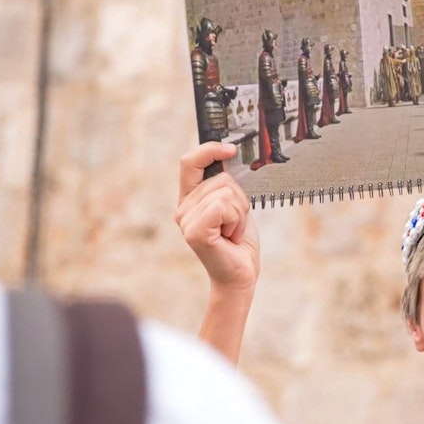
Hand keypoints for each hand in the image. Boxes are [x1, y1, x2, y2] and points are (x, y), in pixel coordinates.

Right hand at [176, 142, 258, 293]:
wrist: (240, 275)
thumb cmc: (239, 242)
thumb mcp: (233, 206)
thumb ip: (226, 185)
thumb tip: (230, 153)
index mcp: (190, 199)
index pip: (190, 162)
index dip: (209, 149)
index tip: (230, 149)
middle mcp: (183, 208)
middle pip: (220, 178)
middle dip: (239, 199)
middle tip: (235, 223)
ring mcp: (186, 220)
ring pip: (225, 192)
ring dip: (240, 212)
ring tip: (233, 231)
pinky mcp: (195, 232)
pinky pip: (222, 206)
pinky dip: (236, 220)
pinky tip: (232, 236)